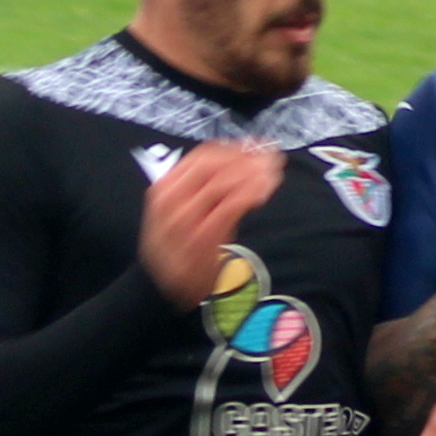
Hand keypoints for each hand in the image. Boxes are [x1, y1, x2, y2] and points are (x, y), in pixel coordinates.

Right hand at [138, 141, 284, 309]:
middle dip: (247, 159)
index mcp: (166, 186)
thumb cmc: (178, 248)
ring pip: (223, 181)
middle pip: (215, 164)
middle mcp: (171, 196)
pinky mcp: (201, 236)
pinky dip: (250, 194)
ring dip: (253, 174)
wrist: (161, 286)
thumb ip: (208, 190)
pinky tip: (264, 193)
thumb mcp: (186, 212)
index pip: (203, 155)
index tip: (258, 149)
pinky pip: (230, 205)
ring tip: (273, 176)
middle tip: (272, 161)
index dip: (234, 149)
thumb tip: (244, 166)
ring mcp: (184, 216)